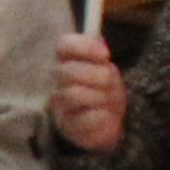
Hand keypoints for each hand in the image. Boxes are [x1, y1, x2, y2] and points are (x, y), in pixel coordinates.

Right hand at [48, 29, 128, 153]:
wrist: (105, 119)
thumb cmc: (102, 87)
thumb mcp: (104, 65)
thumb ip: (98, 51)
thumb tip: (100, 43)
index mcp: (66, 60)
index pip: (64, 45)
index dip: (85, 47)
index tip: (106, 54)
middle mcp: (58, 81)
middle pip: (68, 71)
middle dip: (97, 75)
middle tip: (110, 81)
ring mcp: (61, 104)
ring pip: (74, 94)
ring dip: (100, 96)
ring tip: (108, 100)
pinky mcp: (69, 126)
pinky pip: (86, 119)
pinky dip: (103, 116)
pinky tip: (106, 115)